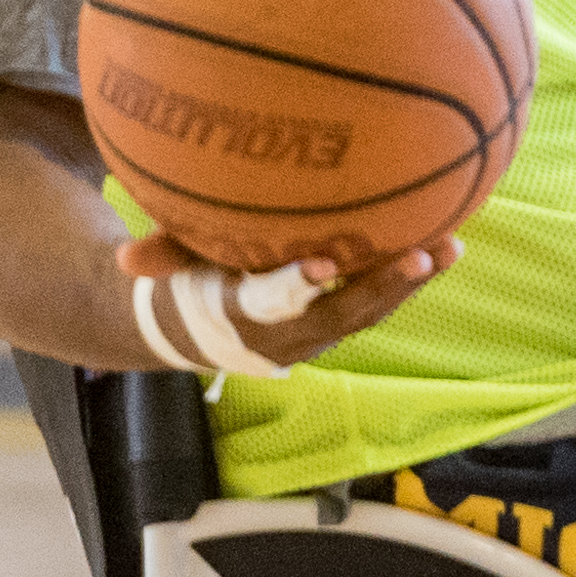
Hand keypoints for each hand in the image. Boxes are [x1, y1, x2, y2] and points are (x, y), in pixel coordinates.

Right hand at [116, 233, 461, 368]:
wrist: (209, 329)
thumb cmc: (190, 282)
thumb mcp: (173, 269)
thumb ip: (161, 256)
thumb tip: (124, 260)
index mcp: (248, 319)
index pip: (274, 305)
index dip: (296, 287)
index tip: (322, 266)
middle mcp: (294, 335)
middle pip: (345, 313)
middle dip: (383, 286)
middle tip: (419, 256)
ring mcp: (324, 330)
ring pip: (372, 309)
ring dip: (411, 280)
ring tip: (451, 245)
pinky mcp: (342, 318)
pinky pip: (380, 298)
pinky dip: (410, 274)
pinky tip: (447, 241)